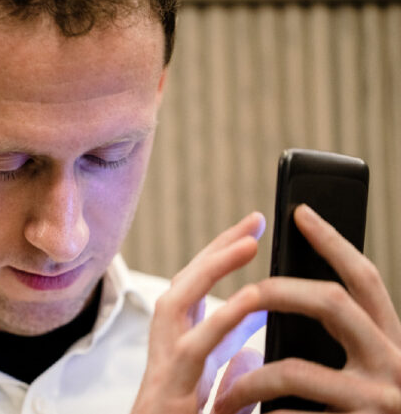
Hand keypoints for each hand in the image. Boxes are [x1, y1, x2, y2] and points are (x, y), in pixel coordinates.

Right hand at [130, 212, 267, 413]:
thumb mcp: (215, 401)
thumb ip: (228, 371)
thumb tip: (251, 347)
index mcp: (180, 358)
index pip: (196, 297)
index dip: (219, 262)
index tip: (249, 233)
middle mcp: (166, 358)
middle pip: (181, 288)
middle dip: (214, 252)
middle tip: (252, 223)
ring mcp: (163, 374)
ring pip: (175, 307)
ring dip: (209, 271)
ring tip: (246, 242)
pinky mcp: (168, 396)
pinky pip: (194, 352)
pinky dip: (220, 322)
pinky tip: (250, 301)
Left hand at [211, 204, 400, 413]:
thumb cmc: (364, 412)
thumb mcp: (360, 370)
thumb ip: (337, 336)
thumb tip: (277, 290)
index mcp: (392, 342)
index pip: (364, 279)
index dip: (333, 242)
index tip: (299, 212)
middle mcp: (395, 365)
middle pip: (331, 302)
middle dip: (277, 291)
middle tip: (243, 295)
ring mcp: (379, 402)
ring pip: (294, 368)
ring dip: (246, 380)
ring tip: (222, 394)